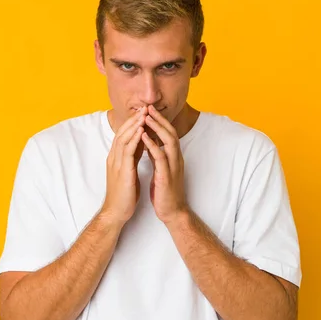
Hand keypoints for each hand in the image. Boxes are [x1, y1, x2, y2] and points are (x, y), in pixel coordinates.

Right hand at [101, 107, 146, 225]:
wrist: (116, 212)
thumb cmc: (124, 194)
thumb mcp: (129, 171)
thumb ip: (132, 157)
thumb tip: (141, 144)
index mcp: (116, 158)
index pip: (123, 135)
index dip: (132, 123)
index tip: (143, 112)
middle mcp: (114, 158)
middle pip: (122, 133)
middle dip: (133, 119)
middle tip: (143, 107)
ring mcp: (116, 163)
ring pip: (123, 138)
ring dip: (134, 125)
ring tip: (143, 114)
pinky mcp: (121, 171)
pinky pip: (127, 151)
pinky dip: (134, 139)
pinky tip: (141, 131)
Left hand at [141, 105, 188, 224]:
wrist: (172, 212)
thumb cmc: (164, 192)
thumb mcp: (160, 169)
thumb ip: (157, 156)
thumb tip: (149, 143)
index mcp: (173, 157)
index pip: (168, 134)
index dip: (160, 121)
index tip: (149, 110)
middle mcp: (175, 159)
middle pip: (170, 132)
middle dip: (159, 119)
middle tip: (148, 107)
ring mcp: (173, 166)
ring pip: (169, 141)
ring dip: (157, 127)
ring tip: (146, 117)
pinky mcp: (167, 176)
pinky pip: (161, 156)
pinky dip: (152, 144)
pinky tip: (144, 136)